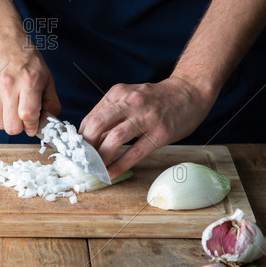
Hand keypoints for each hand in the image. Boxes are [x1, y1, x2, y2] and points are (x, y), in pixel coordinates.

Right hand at [0, 36, 60, 135]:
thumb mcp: (46, 76)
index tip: (33, 126)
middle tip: (22, 118)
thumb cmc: (26, 58)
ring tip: (12, 104)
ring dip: (8, 119)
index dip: (32, 126)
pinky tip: (1, 97)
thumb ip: (51, 100)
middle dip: (19, 127)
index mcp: (29, 81)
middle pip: (11, 127)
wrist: (2, 40)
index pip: (28, 115)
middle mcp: (9, 85)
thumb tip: (50, 120)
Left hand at [79, 76, 217, 178]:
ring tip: (95, 170)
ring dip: (100, 158)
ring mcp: (146, 117)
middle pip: (97, 126)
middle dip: (86, 148)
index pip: (91, 118)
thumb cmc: (157, 99)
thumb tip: (90, 137)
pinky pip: (135, 152)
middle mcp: (130, 103)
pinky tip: (111, 174)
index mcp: (118, 94)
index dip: (80, 138)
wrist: (190, 92)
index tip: (75, 153)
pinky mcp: (160, 132)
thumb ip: (111, 112)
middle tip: (82, 162)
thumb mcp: (130, 97)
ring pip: (114, 139)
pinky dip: (119, 166)